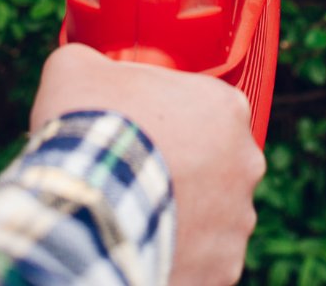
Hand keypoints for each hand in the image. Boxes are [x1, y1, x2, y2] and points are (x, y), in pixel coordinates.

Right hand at [30, 44, 264, 285]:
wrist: (85, 206)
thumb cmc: (91, 130)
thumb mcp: (79, 68)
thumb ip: (93, 61)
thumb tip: (82, 62)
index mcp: (226, 106)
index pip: (207, 107)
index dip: (170, 116)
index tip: (143, 126)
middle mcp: (245, 161)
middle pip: (216, 161)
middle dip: (184, 167)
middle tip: (138, 170)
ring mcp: (238, 219)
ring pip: (213, 213)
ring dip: (182, 213)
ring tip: (135, 211)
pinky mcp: (223, 268)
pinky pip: (203, 258)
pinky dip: (177, 253)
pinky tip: (142, 242)